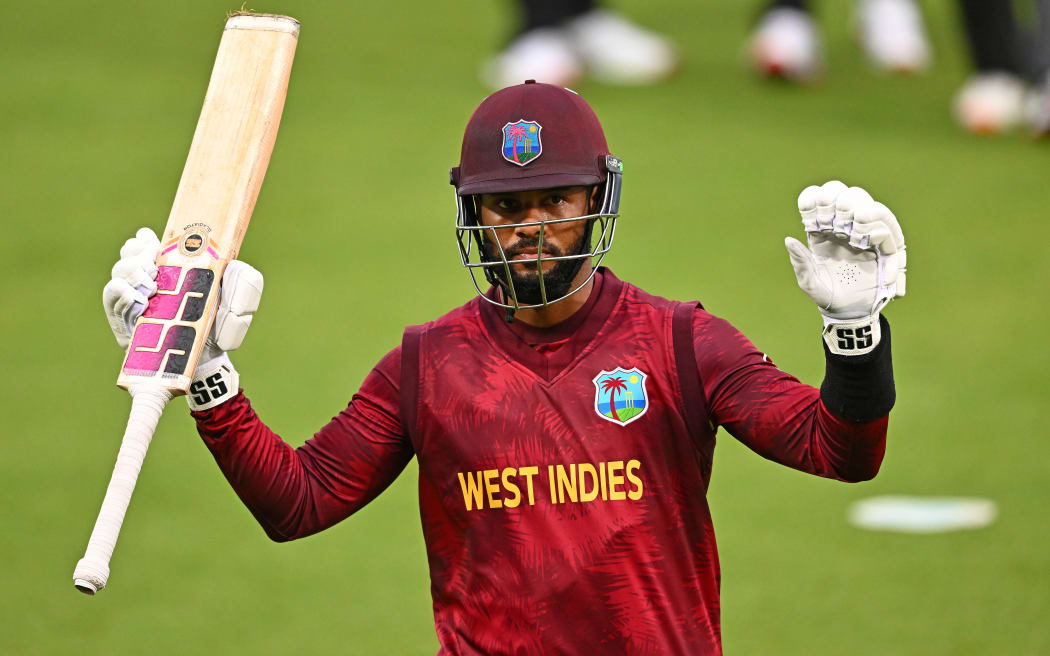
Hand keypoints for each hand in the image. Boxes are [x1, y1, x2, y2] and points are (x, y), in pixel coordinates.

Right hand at [102, 227, 263, 361]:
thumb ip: (241, 282)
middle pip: (127, 256)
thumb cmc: (219, 331)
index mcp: (169, 273)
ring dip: (131, 273)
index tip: (150, 239)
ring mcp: (133, 303)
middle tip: (155, 268)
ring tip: (152, 287)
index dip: (143, 240)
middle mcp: (148, 285)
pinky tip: (139, 300)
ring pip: (118, 274)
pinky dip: (121, 293)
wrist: (206, 362)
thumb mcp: (237, 305)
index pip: (145, 247)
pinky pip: (110, 299)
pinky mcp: (122, 324)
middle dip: (137, 254)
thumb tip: (234, 264)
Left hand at [785, 180, 905, 354]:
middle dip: (842, 200)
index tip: (811, 211)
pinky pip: (890, 235)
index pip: (818, 200)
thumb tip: (789, 240)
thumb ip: (801, 262)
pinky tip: (866, 243)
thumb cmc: (825, 295)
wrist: (848, 314)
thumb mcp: (809, 283)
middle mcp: (845, 228)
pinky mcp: (885, 250)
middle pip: (849, 196)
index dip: (814, 198)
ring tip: (856, 226)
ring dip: (866, 211)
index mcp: (822, 231)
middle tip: (835, 218)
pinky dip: (881, 234)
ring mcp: (867, 236)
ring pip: (874, 209)